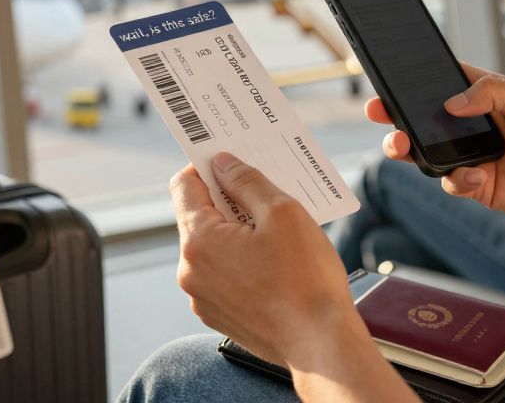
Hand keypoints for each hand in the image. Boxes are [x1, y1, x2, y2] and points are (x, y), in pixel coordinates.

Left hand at [170, 154, 367, 369]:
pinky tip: (273, 263)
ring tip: (274, 234)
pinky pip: (221, 275)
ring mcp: (202, 297)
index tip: (229, 162)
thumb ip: (247, 181)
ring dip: (235, 234)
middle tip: (264, 197)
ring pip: (212, 248)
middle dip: (227, 202)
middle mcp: (190, 270)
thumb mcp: (282, 212)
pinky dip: (240, 262)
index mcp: (198, 240)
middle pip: (198, 217)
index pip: (183, 186)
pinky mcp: (218, 315)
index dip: (205, 168)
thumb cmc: (306, 279)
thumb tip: (223, 163)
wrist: (321, 344)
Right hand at [367, 64, 504, 228]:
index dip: (414, 79)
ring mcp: (474, 155)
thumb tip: (450, 102)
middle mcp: (475, 124)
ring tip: (401, 146)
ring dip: (409, 149)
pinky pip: (451, 182)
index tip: (389, 78)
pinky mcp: (479, 186)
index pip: (443, 80)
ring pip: (427, 151)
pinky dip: (457, 180)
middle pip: (424, 117)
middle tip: (378, 113)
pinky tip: (479, 177)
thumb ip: (493, 92)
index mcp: (487, 96)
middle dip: (396, 116)